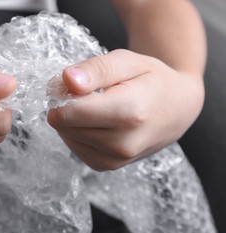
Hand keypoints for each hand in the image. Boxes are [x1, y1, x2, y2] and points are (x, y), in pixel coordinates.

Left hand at [48, 49, 203, 170]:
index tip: (68, 82)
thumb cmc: (151, 81)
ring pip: (66, 136)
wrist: (176, 110)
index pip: (69, 112)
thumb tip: (67, 80)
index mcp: (129, 113)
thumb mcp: (127, 62)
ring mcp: (115, 159)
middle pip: (64, 125)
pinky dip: (76, 132)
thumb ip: (96, 69)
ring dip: (70, 119)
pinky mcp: (106, 166)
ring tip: (93, 105)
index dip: (60, 93)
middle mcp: (122, 143)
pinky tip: (93, 121)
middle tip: (81, 90)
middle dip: (64, 105)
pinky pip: (74, 147)